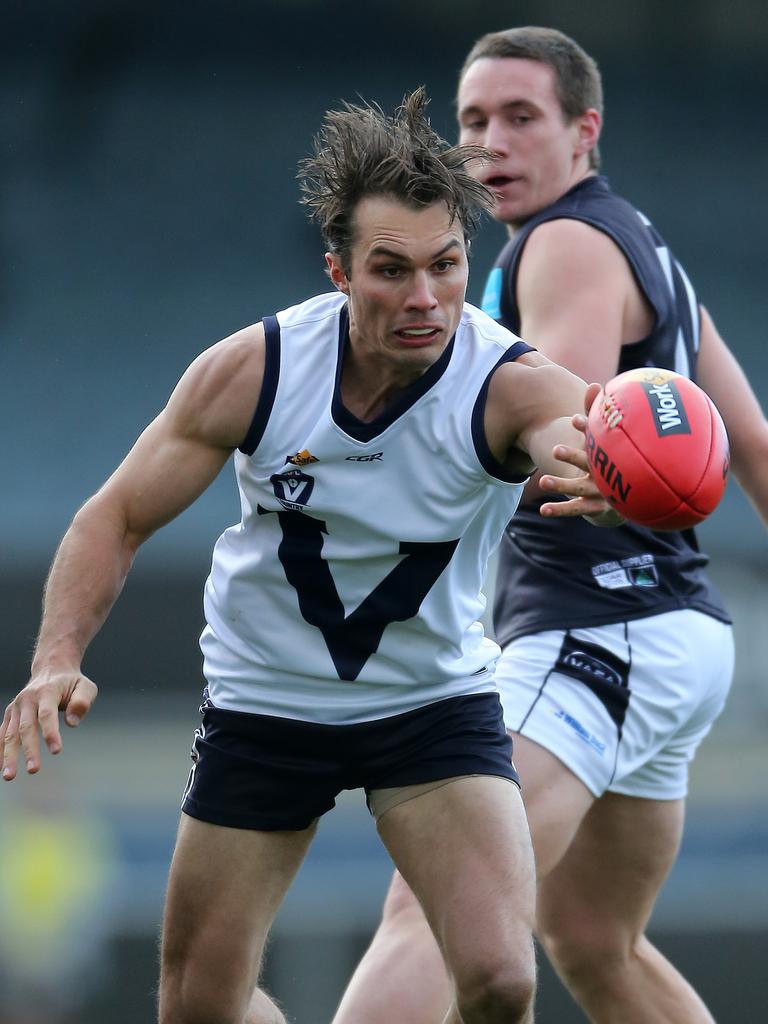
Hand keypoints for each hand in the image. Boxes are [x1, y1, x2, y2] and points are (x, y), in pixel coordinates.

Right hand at [1, 669, 97, 779]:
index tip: (57, 751)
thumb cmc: (72, 683)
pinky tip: (0, 767)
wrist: (51, 669)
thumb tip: (72, 723)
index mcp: (46, 691)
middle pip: (26, 727)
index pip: (47, 714)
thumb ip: (81, 702)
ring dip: (9, 755)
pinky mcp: (10, 714)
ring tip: (9, 777)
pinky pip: (2, 734)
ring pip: (10, 733)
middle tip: (34, 770)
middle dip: (29, 749)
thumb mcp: (85, 686)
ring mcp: (16, 707)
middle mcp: (27, 699)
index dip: (51, 733)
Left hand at [539, 384, 623, 525]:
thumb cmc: (613, 457)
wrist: (635, 493)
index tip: (573, 420)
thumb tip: (595, 385)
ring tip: (542, 481)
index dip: (586, 429)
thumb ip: (595, 413)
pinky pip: (575, 509)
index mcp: (610, 453)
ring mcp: (601, 491)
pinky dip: (560, 509)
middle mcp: (608, 471)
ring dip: (561, 485)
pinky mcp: (594, 508)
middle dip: (573, 457)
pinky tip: (543, 509)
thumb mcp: (603, 436)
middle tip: (555, 450)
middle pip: (589, 464)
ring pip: (579, 489)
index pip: (598, 439)